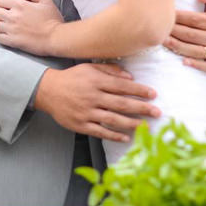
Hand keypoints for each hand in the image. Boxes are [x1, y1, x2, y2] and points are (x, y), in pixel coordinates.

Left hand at [0, 0, 64, 55]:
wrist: (57, 38)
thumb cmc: (53, 19)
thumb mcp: (46, 0)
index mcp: (20, 5)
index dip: (3, 2)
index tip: (9, 7)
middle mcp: (13, 16)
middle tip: (6, 16)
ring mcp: (11, 29)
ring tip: (7, 27)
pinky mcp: (13, 41)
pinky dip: (2, 36)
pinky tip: (9, 35)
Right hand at [33, 63, 159, 142]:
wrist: (47, 91)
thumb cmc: (72, 77)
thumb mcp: (89, 67)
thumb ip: (110, 70)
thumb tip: (130, 77)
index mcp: (96, 81)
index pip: (122, 86)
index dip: (139, 90)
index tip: (154, 94)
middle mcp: (92, 96)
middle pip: (121, 104)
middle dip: (141, 108)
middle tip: (157, 112)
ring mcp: (86, 112)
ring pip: (113, 119)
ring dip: (132, 123)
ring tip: (146, 126)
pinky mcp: (81, 125)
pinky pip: (100, 132)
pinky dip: (114, 135)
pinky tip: (126, 137)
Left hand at [168, 0, 205, 72]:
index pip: (196, 20)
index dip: (181, 17)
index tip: (168, 13)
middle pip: (193, 35)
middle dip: (175, 31)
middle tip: (161, 28)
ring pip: (197, 50)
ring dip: (179, 46)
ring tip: (164, 41)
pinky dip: (197, 65)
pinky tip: (184, 62)